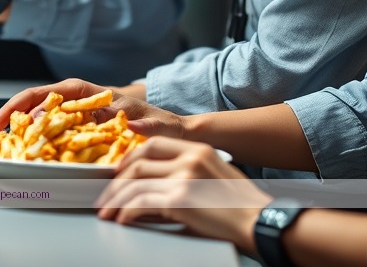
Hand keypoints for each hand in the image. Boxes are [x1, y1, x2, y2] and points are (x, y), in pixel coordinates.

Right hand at [0, 79, 186, 137]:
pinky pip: (50, 136)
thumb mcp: (154, 123)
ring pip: (38, 120)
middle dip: (11, 119)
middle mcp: (76, 101)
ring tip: (1, 150)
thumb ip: (147, 125)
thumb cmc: (158, 122)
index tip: (2, 123)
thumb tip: (133, 126)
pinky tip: (24, 156)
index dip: (19, 106)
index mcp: (87, 92)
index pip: (44, 93)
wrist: (168, 129)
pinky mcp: (77, 132)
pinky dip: (35, 144)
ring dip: (19, 133)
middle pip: (34, 104)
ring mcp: (75, 116)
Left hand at [95, 136, 268, 251]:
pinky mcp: (180, 201)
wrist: (261, 222)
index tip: (119, 171)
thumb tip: (160, 183)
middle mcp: (189, 158)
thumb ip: (190, 169)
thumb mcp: (217, 173)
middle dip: (117, 181)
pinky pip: (143, 204)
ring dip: (116, 200)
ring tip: (107, 213)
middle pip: (139, 162)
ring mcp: (184, 178)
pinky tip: (122, 220)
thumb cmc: (242, 205)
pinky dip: (127, 213)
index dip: (131, 157)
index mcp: (197, 148)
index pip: (153, 144)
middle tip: (105, 196)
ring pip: (136, 184)